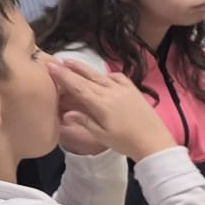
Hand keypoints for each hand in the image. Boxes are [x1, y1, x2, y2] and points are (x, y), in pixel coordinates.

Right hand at [48, 60, 174, 161]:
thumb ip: (84, 121)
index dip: (63, 76)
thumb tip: (65, 113)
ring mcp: (124, 89)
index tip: (50, 67)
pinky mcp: (133, 90)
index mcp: (101, 104)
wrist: (154, 141)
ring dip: (85, 69)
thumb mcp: (101, 135)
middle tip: (56, 62)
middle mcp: (111, 92)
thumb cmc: (125, 142)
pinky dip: (106, 74)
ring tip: (71, 62)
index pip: (78, 87)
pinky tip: (102, 76)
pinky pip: (117, 77)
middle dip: (70, 70)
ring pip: (100, 75)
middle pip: (87, 78)